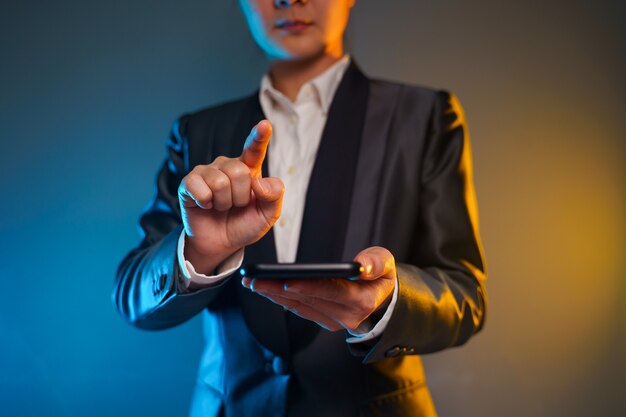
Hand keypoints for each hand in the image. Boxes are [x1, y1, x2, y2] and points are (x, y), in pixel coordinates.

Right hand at [178, 120, 284, 273]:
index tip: (265, 125)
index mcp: (249, 169)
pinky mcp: (189, 182)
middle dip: (241, 197)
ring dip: (224, 203)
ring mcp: (207, 172)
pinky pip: (200, 188)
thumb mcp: (267, 215)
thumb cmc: (243, 224)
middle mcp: (227, 165)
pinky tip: (205, 205)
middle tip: (236, 205)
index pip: (254, 149)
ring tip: (221, 206)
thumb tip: (260, 182)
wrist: (220, 244)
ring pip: (220, 182)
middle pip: (239, 172)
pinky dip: (205, 203)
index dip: (259, 136)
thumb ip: (273, 196)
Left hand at [242, 246, 395, 331]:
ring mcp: (333, 321)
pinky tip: (265, 290)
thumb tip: (362, 266)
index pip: (331, 293)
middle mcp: (345, 316)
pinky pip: (299, 310)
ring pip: (299, 307)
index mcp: (361, 301)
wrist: (383, 302)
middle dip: (279, 289)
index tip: (286, 281)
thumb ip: (377, 263)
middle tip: (255, 278)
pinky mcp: (323, 320)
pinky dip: (281, 300)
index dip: (308, 287)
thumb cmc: (381, 278)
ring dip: (274, 295)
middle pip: (308, 300)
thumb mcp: (387, 265)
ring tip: (252, 282)